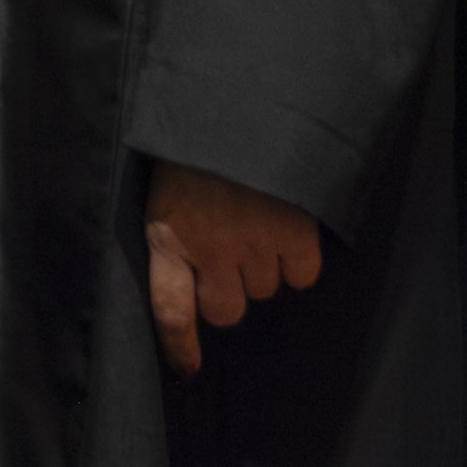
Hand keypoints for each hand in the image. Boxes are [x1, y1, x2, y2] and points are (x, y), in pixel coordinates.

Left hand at [143, 159, 323, 374]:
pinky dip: (298, 259)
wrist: (238, 96)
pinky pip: (302, 275)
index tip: (189, 370)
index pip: (169, 310)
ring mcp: (253, 242)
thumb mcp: (164, 184)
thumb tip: (190, 282)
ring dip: (263, 266)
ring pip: (265, 290)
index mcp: (166, 233)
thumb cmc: (196, 141)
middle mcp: (209, 247)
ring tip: (257, 221)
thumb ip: (173, 231)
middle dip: (229, 289)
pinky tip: (287, 226)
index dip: (179, 345)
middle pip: (225, 311)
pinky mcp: (294, 231)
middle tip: (231, 251)